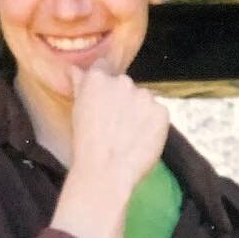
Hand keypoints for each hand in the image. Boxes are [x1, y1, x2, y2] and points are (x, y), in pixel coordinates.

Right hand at [65, 63, 169, 198]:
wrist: (106, 170)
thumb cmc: (87, 144)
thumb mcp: (78, 110)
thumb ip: (80, 85)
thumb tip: (76, 69)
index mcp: (97, 78)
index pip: (104, 67)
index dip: (106, 85)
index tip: (107, 101)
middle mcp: (122, 81)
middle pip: (126, 85)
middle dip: (124, 101)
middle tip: (118, 126)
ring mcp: (143, 96)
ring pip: (145, 100)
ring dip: (141, 112)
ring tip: (130, 136)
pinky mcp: (161, 111)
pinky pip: (159, 114)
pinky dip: (155, 125)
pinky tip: (142, 140)